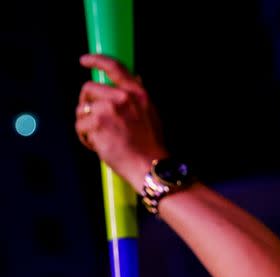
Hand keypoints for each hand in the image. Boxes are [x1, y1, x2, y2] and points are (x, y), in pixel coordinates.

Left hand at [75, 54, 166, 189]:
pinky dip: (85, 138)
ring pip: (81, 109)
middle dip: (86, 103)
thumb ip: (138, 96)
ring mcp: (108, 110)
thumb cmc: (151, 145)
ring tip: (99, 138)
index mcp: (137, 93)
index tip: (84, 61)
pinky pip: (80, 126)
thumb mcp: (152, 113)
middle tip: (93, 120)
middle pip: (88, 88)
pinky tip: (97, 145)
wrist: (149, 165)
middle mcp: (122, 98)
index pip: (114, 67)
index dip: (96, 60)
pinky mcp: (96, 124)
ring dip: (85, 124)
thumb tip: (135, 76)